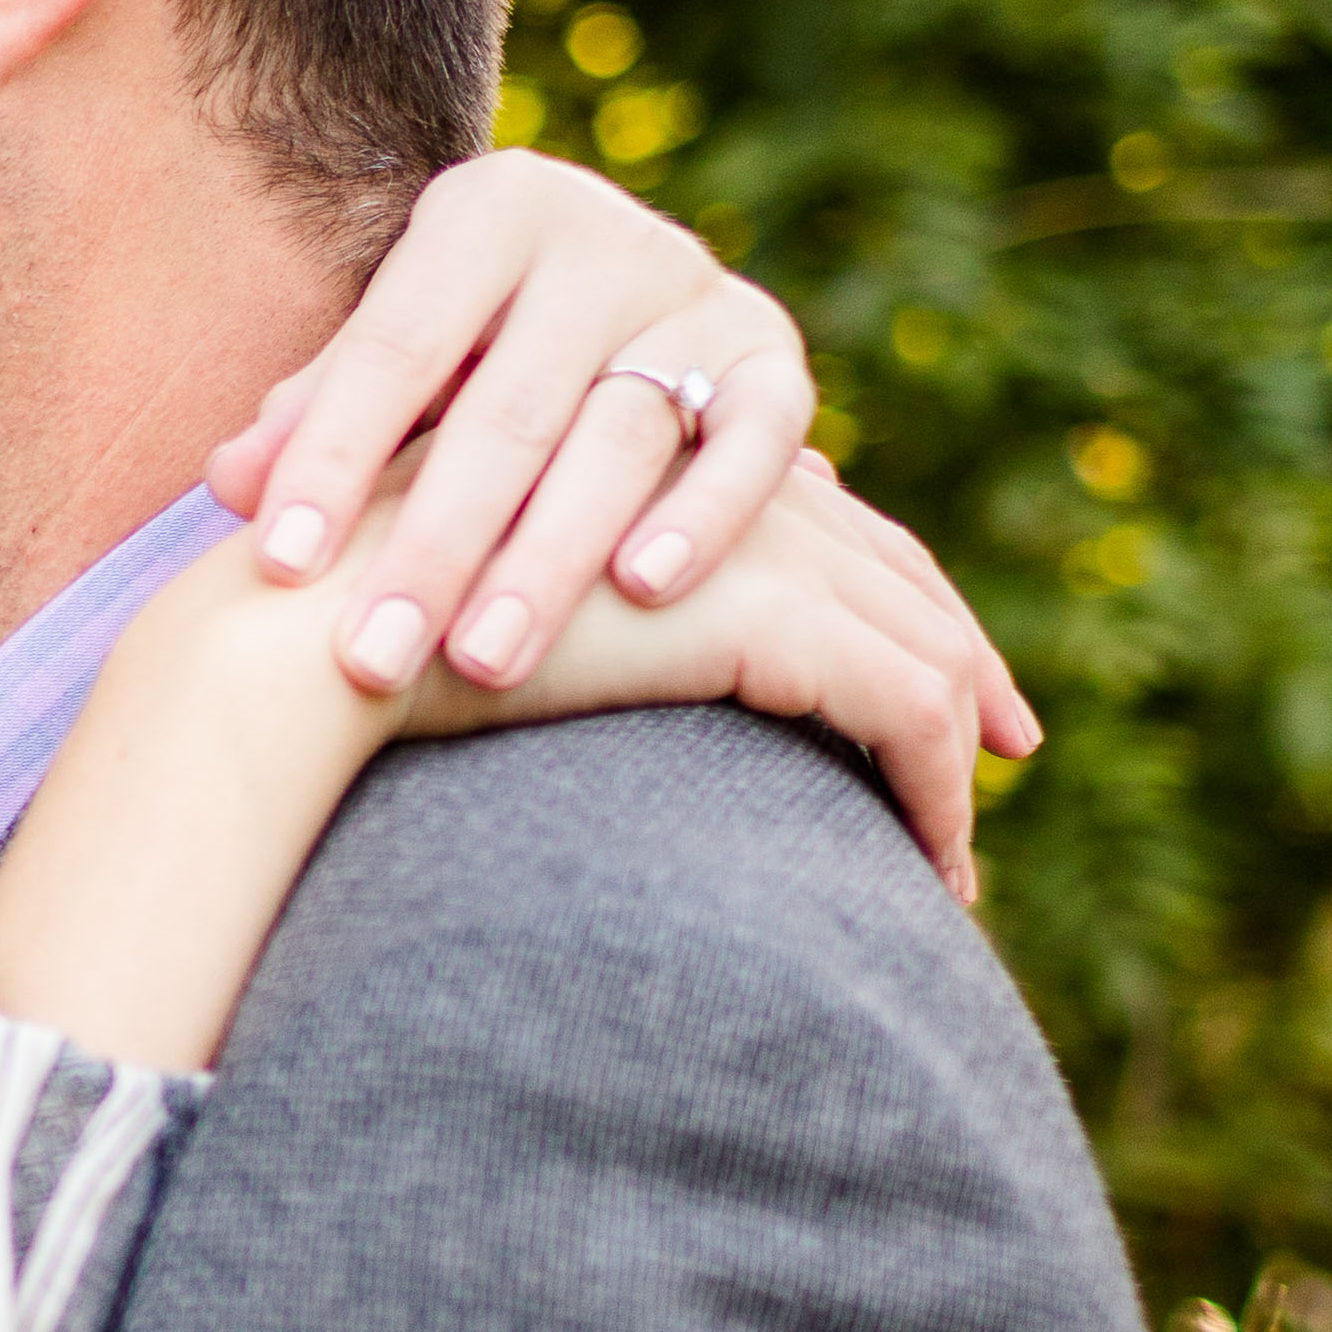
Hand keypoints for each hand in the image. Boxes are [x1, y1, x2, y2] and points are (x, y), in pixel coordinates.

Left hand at [203, 151, 871, 702]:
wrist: (618, 284)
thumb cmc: (468, 340)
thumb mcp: (393, 353)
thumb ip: (318, 412)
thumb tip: (231, 484)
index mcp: (487, 209)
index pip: (396, 344)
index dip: (332, 455)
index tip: (279, 565)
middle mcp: (601, 235)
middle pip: (508, 408)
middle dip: (433, 545)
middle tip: (371, 657)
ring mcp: (697, 291)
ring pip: (622, 436)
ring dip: (550, 558)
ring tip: (484, 659)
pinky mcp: (775, 357)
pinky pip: (755, 440)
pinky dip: (704, 513)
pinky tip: (643, 591)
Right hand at [399, 450, 1019, 899]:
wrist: (320, 633)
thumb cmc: (352, 628)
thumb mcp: (464, 599)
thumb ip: (535, 596)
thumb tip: (554, 659)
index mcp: (655, 461)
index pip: (811, 525)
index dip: (876, 591)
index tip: (924, 672)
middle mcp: (719, 482)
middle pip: (889, 574)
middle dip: (959, 661)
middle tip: (1011, 747)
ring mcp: (749, 539)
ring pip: (917, 645)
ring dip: (952, 756)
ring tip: (955, 863)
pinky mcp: (764, 612)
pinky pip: (904, 706)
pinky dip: (938, 790)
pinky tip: (941, 870)